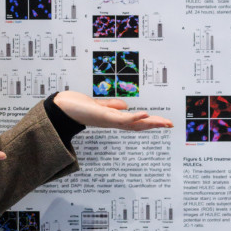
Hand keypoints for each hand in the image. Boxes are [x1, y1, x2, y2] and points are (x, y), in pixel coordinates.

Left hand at [52, 91, 172, 130]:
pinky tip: (144, 114)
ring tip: (164, 122)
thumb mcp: (98, 105)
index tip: (164, 122)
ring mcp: (108, 120)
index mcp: (113, 118)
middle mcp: (112, 121)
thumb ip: (111, 106)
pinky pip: (121, 118)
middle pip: (137, 125)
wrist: (60, 109)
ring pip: (133, 124)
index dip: (149, 122)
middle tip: (171, 125)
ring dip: (149, 123)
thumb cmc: (76, 106)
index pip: (135, 121)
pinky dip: (134, 117)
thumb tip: (125, 106)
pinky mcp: (103, 116)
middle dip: (155, 125)